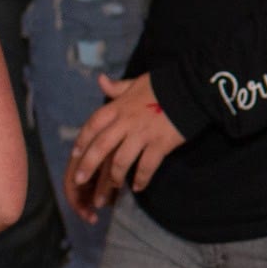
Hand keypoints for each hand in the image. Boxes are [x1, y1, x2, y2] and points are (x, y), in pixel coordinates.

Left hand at [66, 73, 184, 220]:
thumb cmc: (162, 84)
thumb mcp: (136, 82)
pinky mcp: (160, 145)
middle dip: (88, 166)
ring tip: (114, 187)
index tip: (75, 153)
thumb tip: (100, 80)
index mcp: (118, 107)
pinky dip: (141, 179)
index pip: (93, 125)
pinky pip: (146, 167)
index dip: (82, 140)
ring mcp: (143, 134)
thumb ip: (116, 87)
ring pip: (121, 161)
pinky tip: (138, 187)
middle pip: (101, 147)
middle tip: (80, 181)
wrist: (191, 88)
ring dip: (114, 177)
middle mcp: (126, 122)